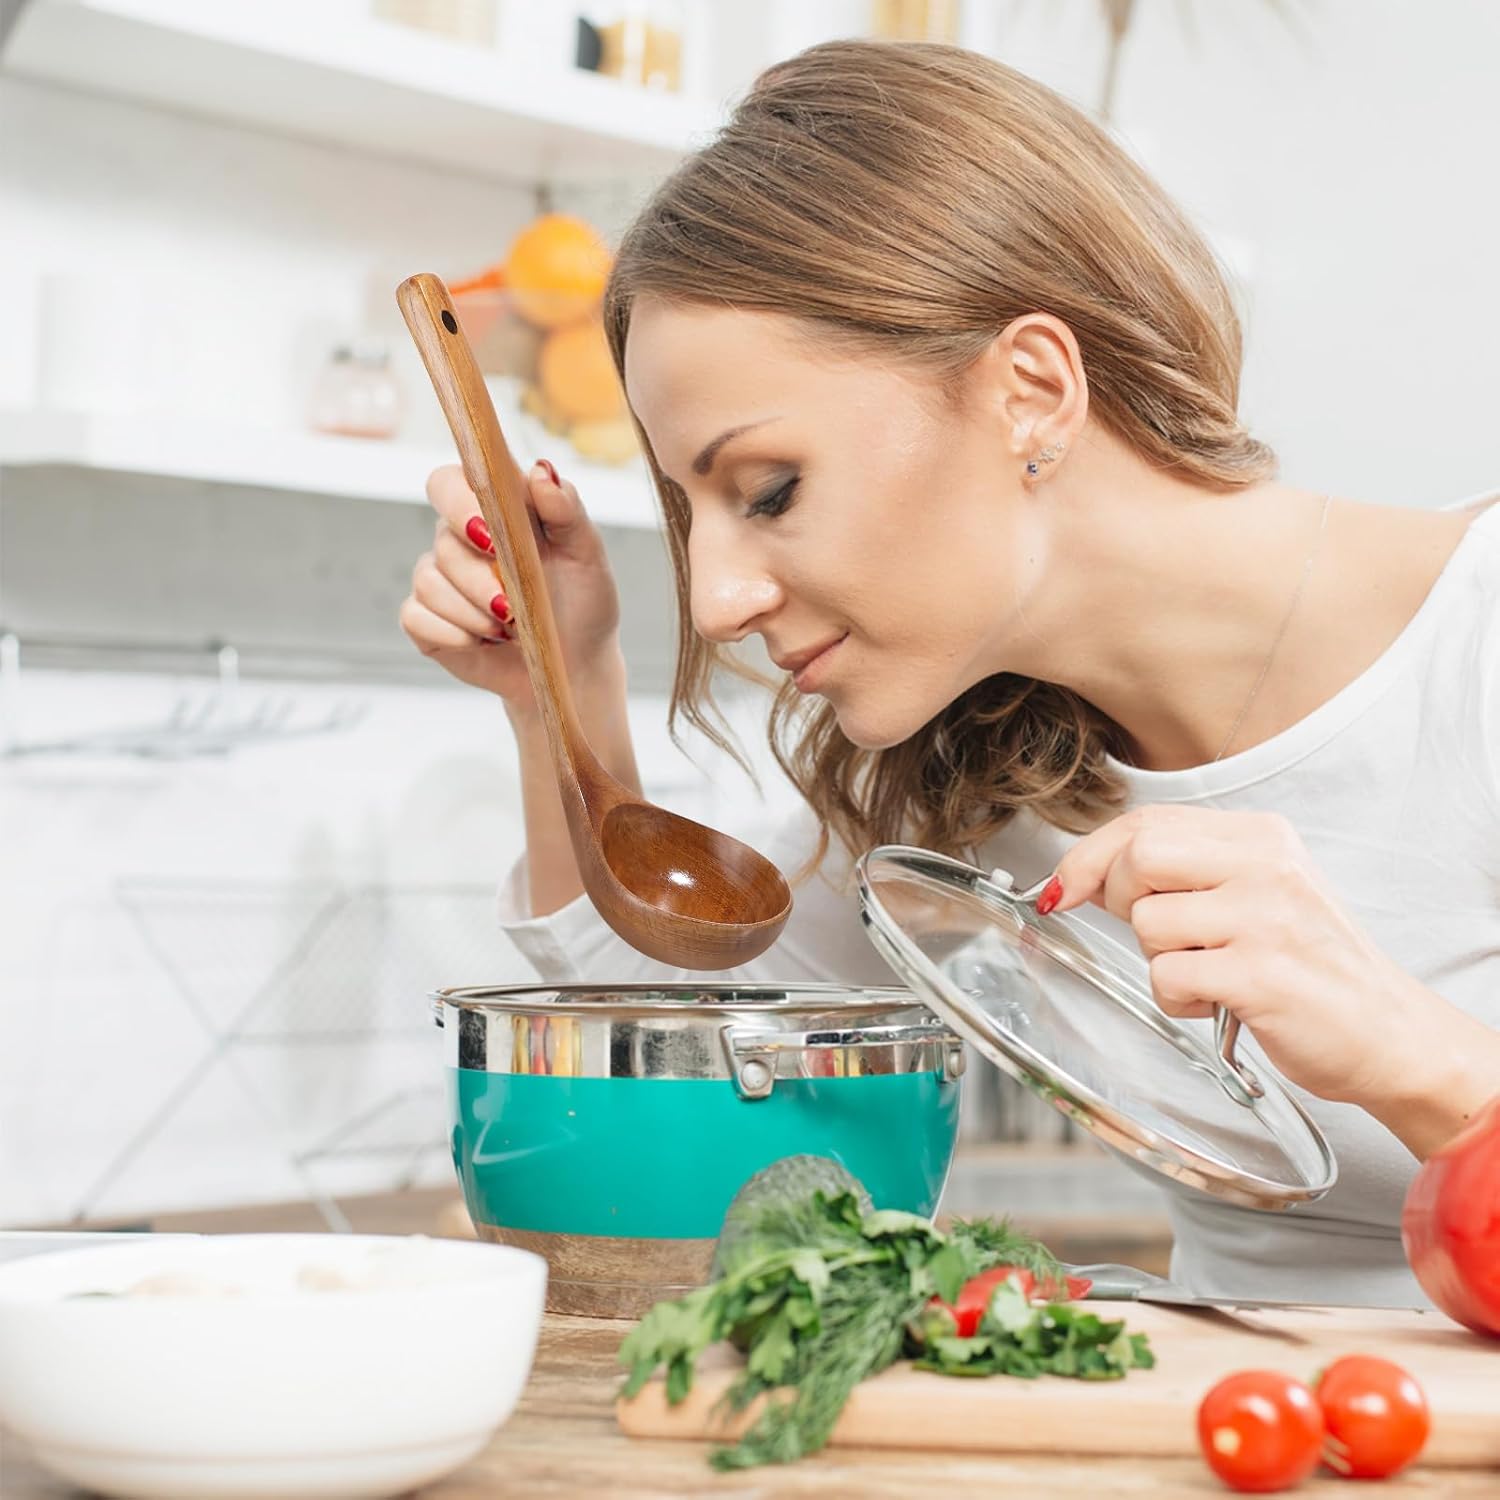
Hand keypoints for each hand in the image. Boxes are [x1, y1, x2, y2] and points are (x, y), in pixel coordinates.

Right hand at [399, 460, 624, 714]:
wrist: (576, 664)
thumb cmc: (583, 601)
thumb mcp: (587, 555)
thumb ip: (566, 509)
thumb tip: (542, 470)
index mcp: (494, 510)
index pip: (449, 482)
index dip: (458, 503)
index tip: (488, 537)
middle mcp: (460, 539)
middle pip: (441, 538)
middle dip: (476, 577)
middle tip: (510, 605)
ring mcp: (441, 579)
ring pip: (428, 581)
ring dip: (471, 610)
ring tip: (510, 628)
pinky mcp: (427, 620)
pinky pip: (416, 617)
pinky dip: (453, 633)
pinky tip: (483, 642)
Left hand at [1045, 805, 1436, 1107]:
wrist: (1389, 1034)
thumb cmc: (1309, 968)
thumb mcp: (1256, 893)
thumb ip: (1184, 872)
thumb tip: (1085, 875)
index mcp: (1260, 836)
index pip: (1147, 822)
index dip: (1090, 855)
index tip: (1063, 886)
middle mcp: (1266, 865)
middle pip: (1138, 855)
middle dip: (1122, 899)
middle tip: (1161, 936)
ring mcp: (1265, 917)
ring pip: (1147, 921)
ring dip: (1160, 960)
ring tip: (1211, 974)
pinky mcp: (1260, 973)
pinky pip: (1167, 976)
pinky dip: (1177, 1000)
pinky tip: (1218, 1003)